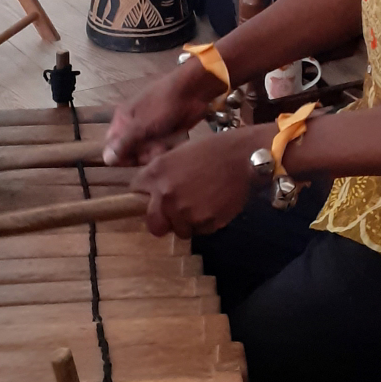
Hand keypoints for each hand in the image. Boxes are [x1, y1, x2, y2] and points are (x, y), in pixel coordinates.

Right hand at [102, 62, 220, 165]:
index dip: (121, 156)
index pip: (113, 145)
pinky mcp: (165, 133)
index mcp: (122, 119)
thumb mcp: (141, 125)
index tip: (133, 160)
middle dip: (143, 154)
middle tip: (155, 148)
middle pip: (131, 151)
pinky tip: (174, 142)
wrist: (192, 92)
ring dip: (156, 152)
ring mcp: (150, 130)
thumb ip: (124, 143)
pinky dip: (166, 148)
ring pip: (147, 152)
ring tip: (166, 143)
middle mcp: (133, 125)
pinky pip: (160, 149)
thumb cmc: (163, 105)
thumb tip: (106, 159)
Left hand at [131, 126, 262, 237]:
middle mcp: (166, 195)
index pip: (136, 192)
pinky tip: (216, 205)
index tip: (153, 199)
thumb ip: (161, 173)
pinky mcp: (206, 223)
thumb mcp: (179, 154)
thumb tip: (153, 191)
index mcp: (157, 173)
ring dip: (189, 222)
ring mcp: (186, 212)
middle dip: (163, 222)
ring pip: (180, 230)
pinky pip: (201, 231)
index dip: (145, 197)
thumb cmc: (213, 150)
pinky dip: (207, 223)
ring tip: (204, 204)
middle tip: (176, 215)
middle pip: (154, 225)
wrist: (244, 157)